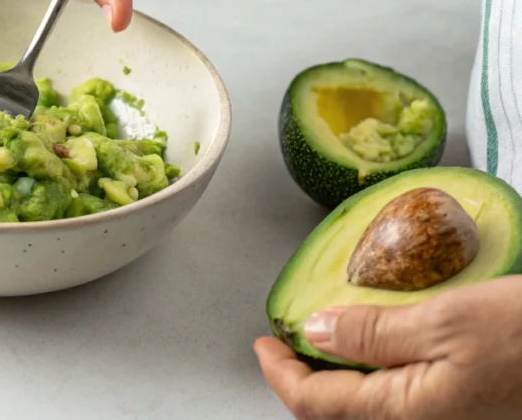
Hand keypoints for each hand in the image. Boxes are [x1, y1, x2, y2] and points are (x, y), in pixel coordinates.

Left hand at [253, 275, 521, 418]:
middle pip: (341, 412)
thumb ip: (375, 331)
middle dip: (306, 379)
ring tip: (328, 337)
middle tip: (287, 340)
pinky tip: (382, 345)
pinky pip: (404, 401)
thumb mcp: (446, 320)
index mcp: (409, 414)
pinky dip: (379, 375)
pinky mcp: (468, 411)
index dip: (279, 373)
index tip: (261, 342)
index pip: (316, 404)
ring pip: (372, 408)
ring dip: (342, 378)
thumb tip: (315, 332)